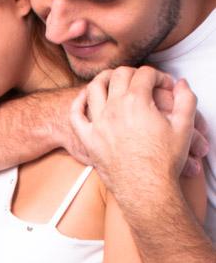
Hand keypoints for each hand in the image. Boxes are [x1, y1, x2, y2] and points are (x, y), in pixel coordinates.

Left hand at [70, 66, 202, 197]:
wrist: (146, 189)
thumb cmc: (164, 161)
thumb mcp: (184, 127)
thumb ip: (186, 99)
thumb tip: (181, 84)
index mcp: (137, 102)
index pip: (145, 74)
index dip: (159, 76)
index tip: (165, 86)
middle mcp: (114, 109)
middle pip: (119, 75)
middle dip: (133, 73)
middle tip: (141, 81)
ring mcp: (98, 123)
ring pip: (94, 88)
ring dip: (104, 79)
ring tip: (113, 80)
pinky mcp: (88, 139)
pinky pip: (76, 114)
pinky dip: (78, 102)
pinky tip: (85, 98)